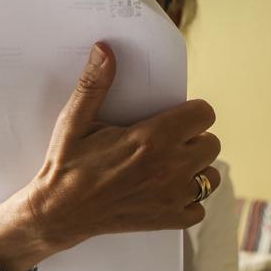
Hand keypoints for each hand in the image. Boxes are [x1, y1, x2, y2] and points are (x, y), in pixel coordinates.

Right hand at [22, 42, 220, 252]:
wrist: (57, 213)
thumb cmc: (66, 166)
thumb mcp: (74, 122)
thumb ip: (94, 85)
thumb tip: (105, 49)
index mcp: (152, 138)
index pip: (204, 113)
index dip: (189, 113)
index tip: (170, 119)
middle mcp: (169, 168)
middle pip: (212, 143)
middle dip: (192, 140)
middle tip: (164, 145)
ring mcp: (172, 197)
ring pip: (211, 176)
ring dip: (194, 171)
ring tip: (165, 169)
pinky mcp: (169, 220)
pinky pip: (199, 208)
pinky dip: (186, 203)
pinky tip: (162, 194)